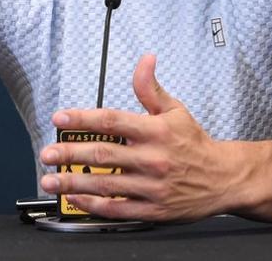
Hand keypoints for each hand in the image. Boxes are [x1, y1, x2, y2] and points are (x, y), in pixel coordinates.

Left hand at [38, 54, 226, 222]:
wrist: (224, 178)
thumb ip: (151, 88)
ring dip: (74, 182)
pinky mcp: (153, 209)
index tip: (60, 118)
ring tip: (50, 180)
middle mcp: (152, 158)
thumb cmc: (196, 144)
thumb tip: (145, 60)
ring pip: (106, 184)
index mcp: (156, 131)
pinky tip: (76, 199)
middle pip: (103, 154)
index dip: (82, 118)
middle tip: (47, 154)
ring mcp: (152, 186)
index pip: (112, 120)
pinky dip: (93, 205)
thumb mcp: (175, 110)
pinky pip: (117, 208)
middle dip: (70, 154)